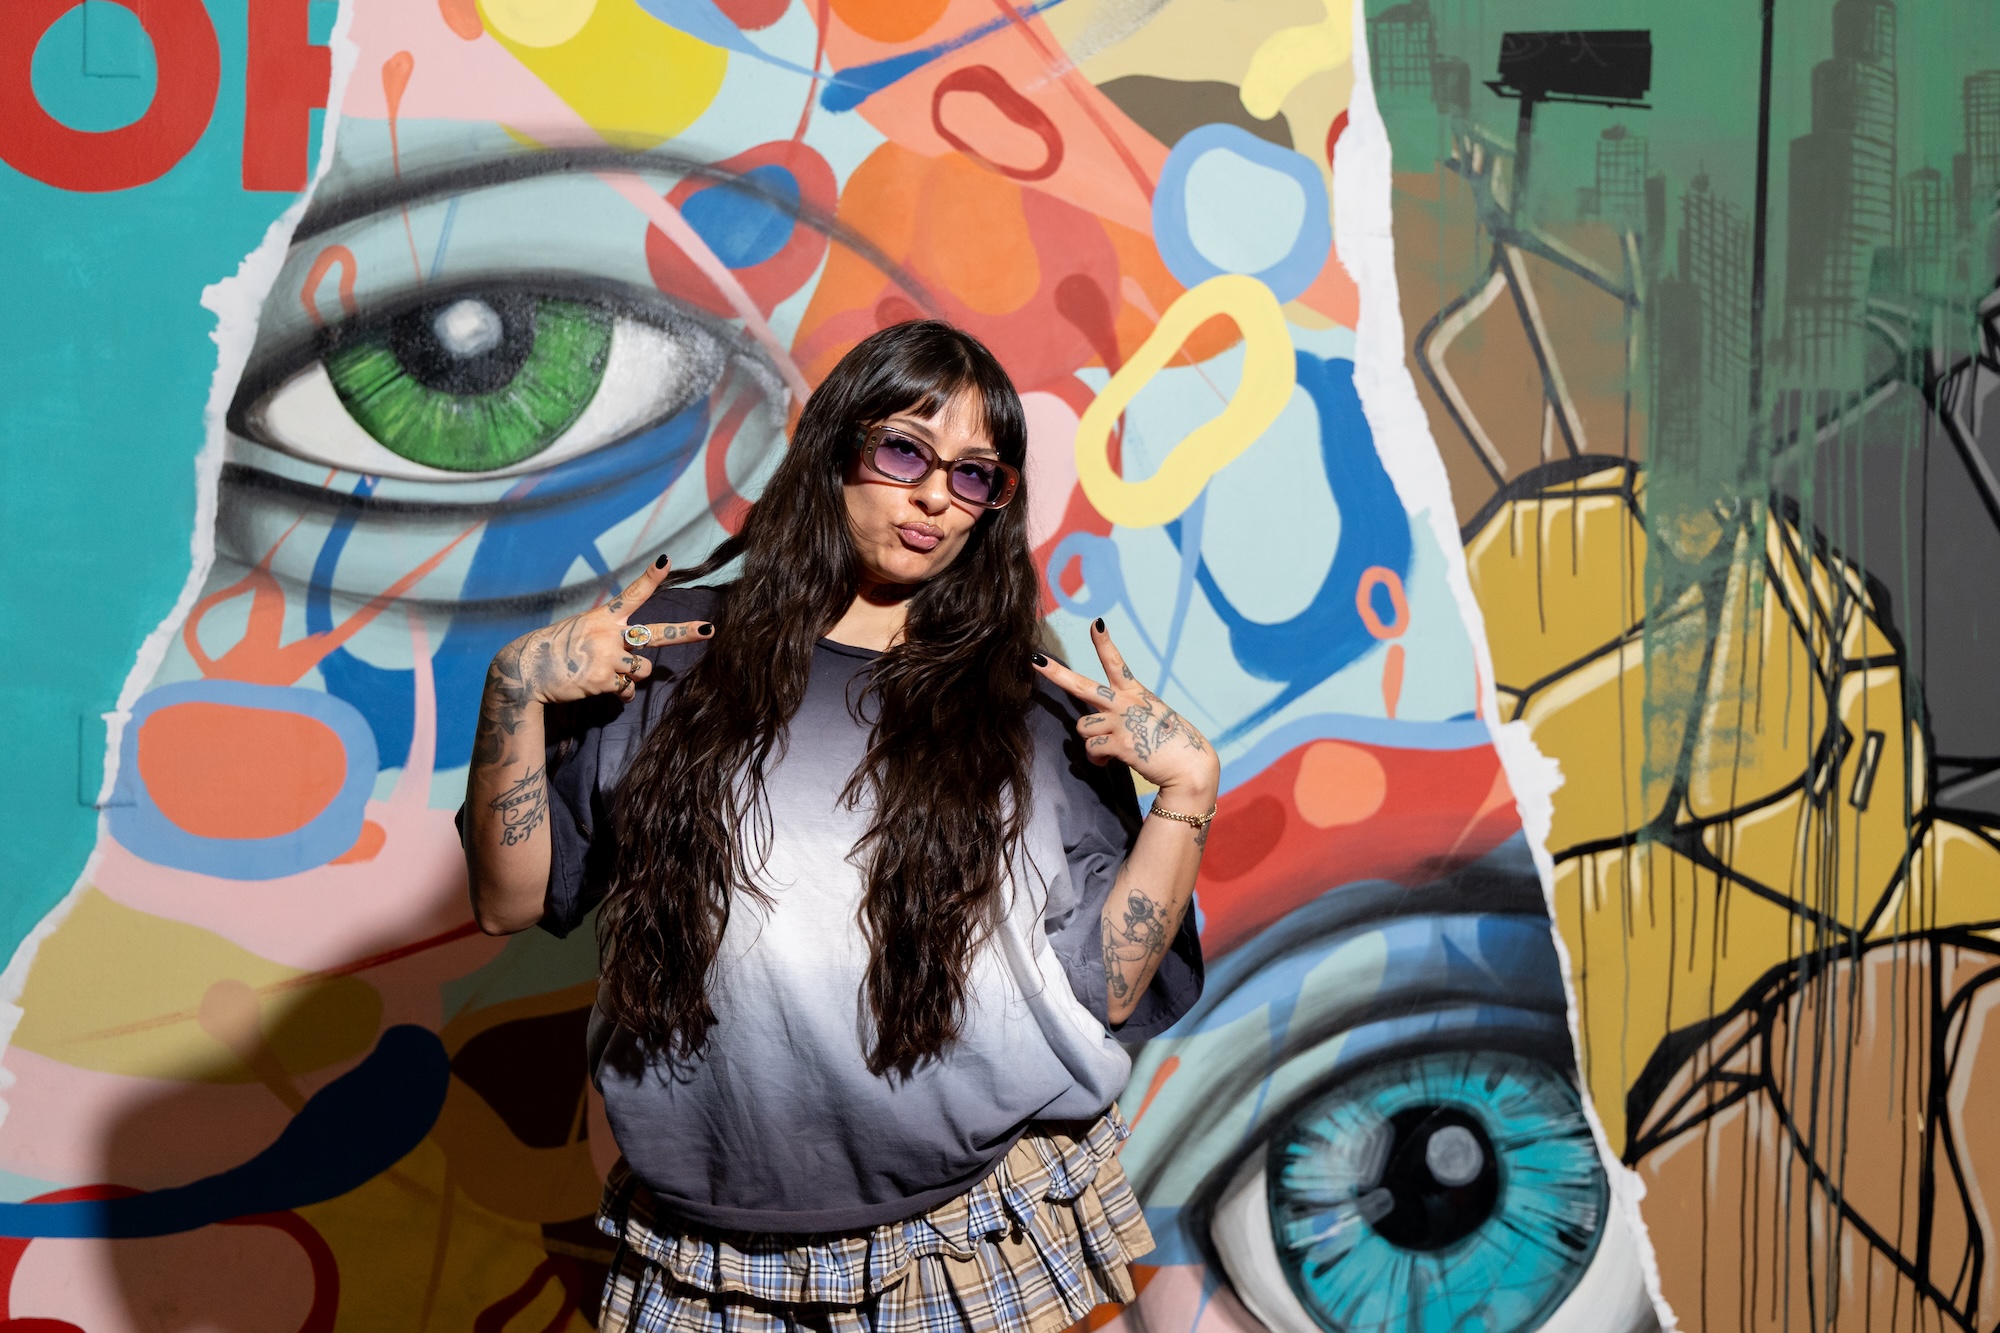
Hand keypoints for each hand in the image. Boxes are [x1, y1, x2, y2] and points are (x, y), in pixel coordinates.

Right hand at [494, 555, 710, 706]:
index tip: (666, 561)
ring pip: (642, 671)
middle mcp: (609, 635)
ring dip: (633, 677)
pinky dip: (620, 694)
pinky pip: (626, 691)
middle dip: (685, 633)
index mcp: (603, 618)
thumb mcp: (579, 631)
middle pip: (655, 634)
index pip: (631, 594)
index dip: (650, 578)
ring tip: (609, 675)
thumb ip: (609, 638)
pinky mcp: (602, 681)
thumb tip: (633, 662)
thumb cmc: (554, 650)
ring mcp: (607, 658)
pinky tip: (600, 689)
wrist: (526, 671)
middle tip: (709, 630)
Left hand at [1033, 618, 1219, 801]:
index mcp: (1135, 694)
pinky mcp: (1121, 744)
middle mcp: (1125, 703)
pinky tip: (1111, 762)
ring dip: (1091, 743)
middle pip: (1082, 686)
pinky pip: (1091, 750)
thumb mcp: (1149, 719)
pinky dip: (1097, 760)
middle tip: (1035, 661)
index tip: (1096, 624)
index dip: (1105, 643)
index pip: (1116, 663)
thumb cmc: (1169, 745)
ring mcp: (1122, 722)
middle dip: (1056, 674)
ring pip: (1082, 728)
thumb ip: (1121, 719)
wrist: (1190, 767)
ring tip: (1109, 751)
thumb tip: (1097, 736)